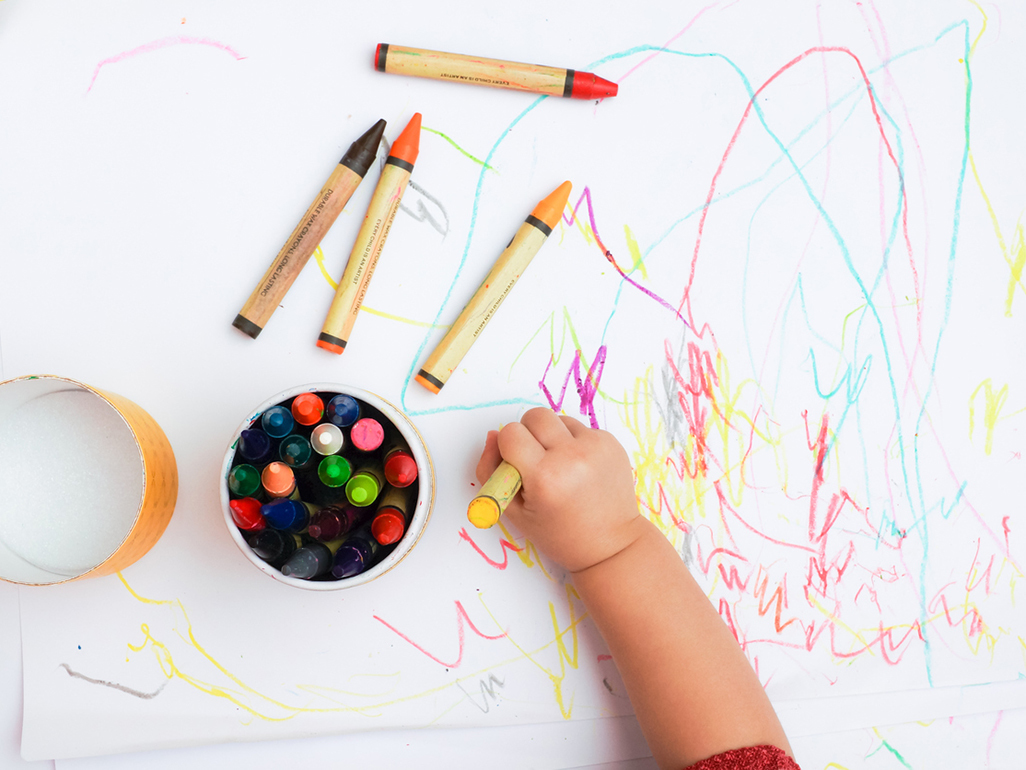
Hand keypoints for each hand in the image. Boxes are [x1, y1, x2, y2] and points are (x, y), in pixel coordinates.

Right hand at [475, 407, 644, 572]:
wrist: (611, 544)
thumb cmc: (559, 535)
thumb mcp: (514, 512)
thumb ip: (492, 471)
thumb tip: (493, 435)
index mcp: (544, 476)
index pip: (510, 432)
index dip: (508, 448)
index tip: (517, 467)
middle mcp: (571, 456)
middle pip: (534, 416)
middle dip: (528, 434)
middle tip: (536, 462)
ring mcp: (595, 446)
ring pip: (558, 419)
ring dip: (552, 437)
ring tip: (561, 468)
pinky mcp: (610, 442)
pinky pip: (580, 428)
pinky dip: (574, 443)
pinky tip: (580, 469)